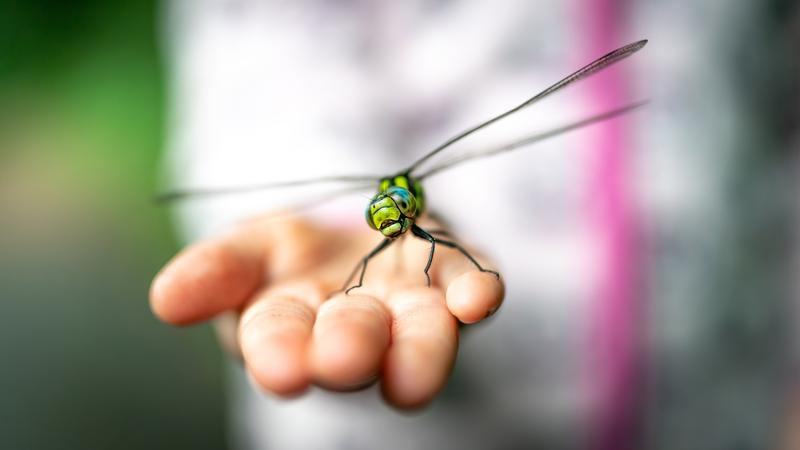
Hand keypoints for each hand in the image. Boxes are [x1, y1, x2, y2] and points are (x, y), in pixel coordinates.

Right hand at [150, 214, 503, 408]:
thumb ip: (215, 272)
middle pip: (354, 342)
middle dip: (349, 350)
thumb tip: (167, 299)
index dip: (280, 353)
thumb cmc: (296, 255)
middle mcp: (358, 325)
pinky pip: (473, 287)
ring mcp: (414, 304)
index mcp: (294, 324)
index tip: (281, 370)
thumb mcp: (247, 249)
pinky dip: (478, 293)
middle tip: (344, 360)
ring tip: (415, 371)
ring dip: (420, 349)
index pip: (279, 340)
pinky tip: (479, 295)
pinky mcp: (459, 275)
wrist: (364, 227)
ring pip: (421, 334)